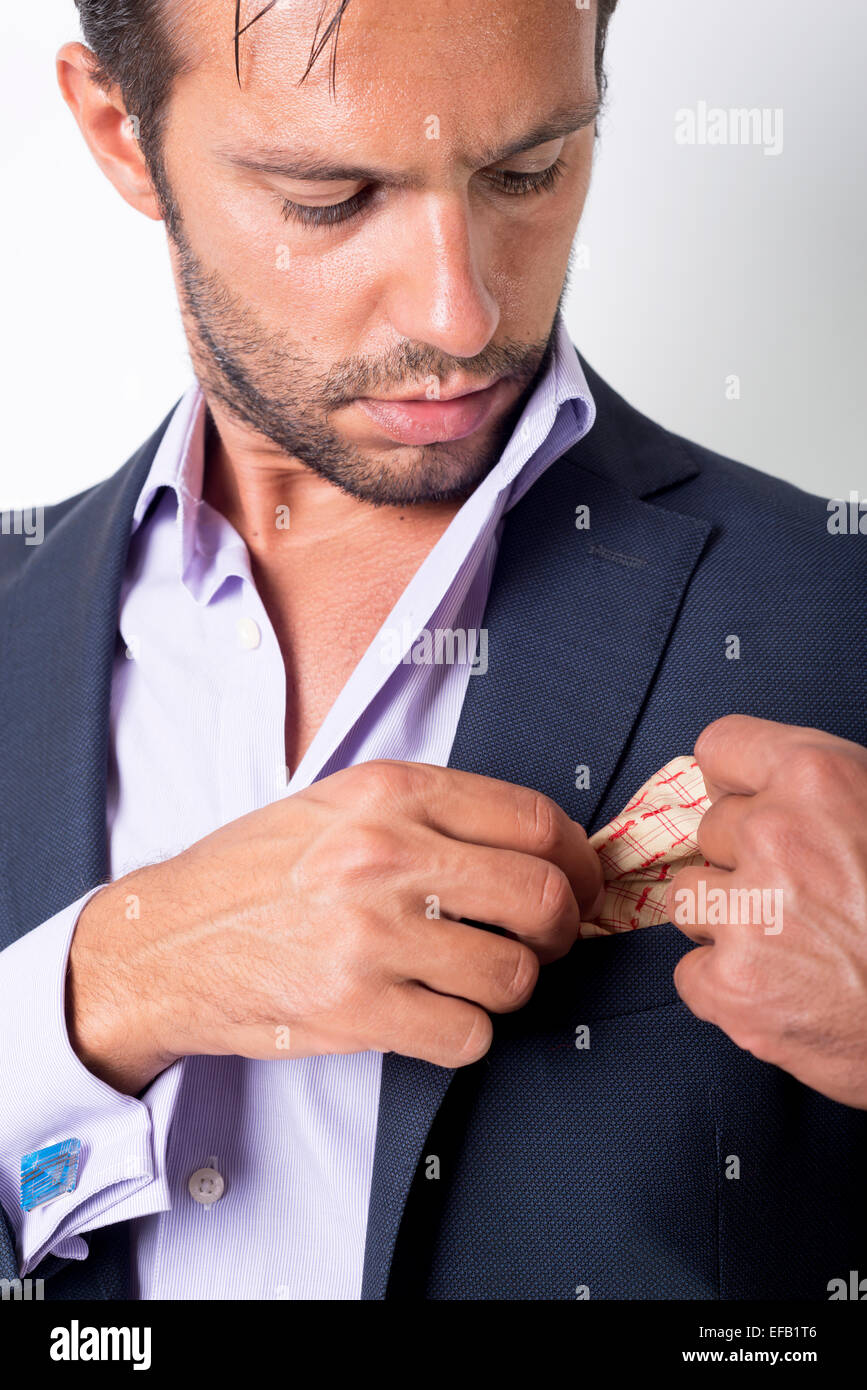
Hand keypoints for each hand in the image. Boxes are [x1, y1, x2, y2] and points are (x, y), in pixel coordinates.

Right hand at [67, 760, 602, 1093]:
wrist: (168, 940)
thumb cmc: (256, 872)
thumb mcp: (339, 803)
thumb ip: (432, 812)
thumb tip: (538, 845)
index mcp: (390, 792)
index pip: (535, 820)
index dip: (579, 860)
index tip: (579, 882)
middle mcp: (386, 855)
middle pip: (542, 897)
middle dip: (563, 929)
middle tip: (546, 941)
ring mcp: (371, 933)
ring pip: (514, 975)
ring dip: (511, 987)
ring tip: (476, 978)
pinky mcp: (356, 1007)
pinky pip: (467, 1034)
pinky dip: (465, 1033)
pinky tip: (434, 1013)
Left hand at [667, 714, 866, 1107]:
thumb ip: (826, 796)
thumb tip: (765, 792)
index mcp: (820, 778)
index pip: (722, 746)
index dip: (739, 784)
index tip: (753, 807)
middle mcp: (776, 834)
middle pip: (709, 831)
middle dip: (745, 861)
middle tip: (804, 897)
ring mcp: (749, 912)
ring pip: (690, 898)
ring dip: (728, 923)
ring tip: (794, 948)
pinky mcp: (733, 986)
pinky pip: (690, 974)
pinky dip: (727, 990)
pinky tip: (785, 993)